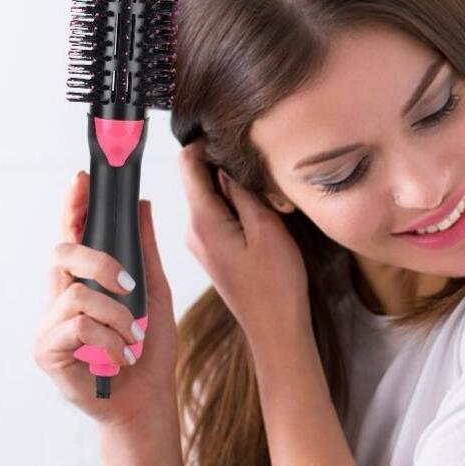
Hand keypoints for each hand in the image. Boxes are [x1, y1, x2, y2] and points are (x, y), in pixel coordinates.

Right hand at [32, 171, 179, 431]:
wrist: (147, 402)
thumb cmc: (149, 352)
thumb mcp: (155, 296)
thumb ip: (145, 253)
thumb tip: (142, 206)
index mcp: (85, 282)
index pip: (73, 235)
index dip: (72, 206)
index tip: (82, 181)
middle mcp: (62, 299)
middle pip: (63, 253)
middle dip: (101, 263)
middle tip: (130, 285)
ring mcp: (50, 325)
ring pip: (78, 295)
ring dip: (117, 317)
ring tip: (133, 339)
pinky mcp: (46, 351)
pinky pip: (78, 327)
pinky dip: (110, 341)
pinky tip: (122, 359)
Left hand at [178, 141, 310, 341]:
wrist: (276, 328)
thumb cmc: (276, 285)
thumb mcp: (267, 228)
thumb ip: (243, 191)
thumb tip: (227, 161)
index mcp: (202, 221)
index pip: (188, 163)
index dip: (208, 143)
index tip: (233, 137)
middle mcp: (193, 230)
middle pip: (197, 177)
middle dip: (224, 165)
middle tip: (258, 171)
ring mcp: (200, 243)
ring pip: (209, 197)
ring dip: (233, 189)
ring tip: (264, 199)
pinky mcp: (213, 252)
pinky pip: (217, 216)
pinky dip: (235, 208)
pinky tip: (260, 219)